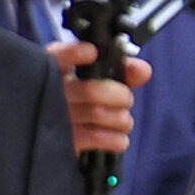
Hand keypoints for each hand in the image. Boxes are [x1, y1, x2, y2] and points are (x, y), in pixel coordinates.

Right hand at [47, 39, 151, 155]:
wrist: (55, 135)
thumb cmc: (82, 99)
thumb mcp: (97, 78)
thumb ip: (122, 70)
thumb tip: (144, 71)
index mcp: (54, 68)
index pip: (58, 58)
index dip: (74, 54)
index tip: (91, 52)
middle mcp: (51, 92)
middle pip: (91, 91)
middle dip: (120, 96)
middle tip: (126, 99)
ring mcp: (56, 118)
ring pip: (97, 114)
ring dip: (121, 118)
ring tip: (123, 119)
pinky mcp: (65, 141)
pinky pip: (96, 138)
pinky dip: (116, 138)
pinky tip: (118, 137)